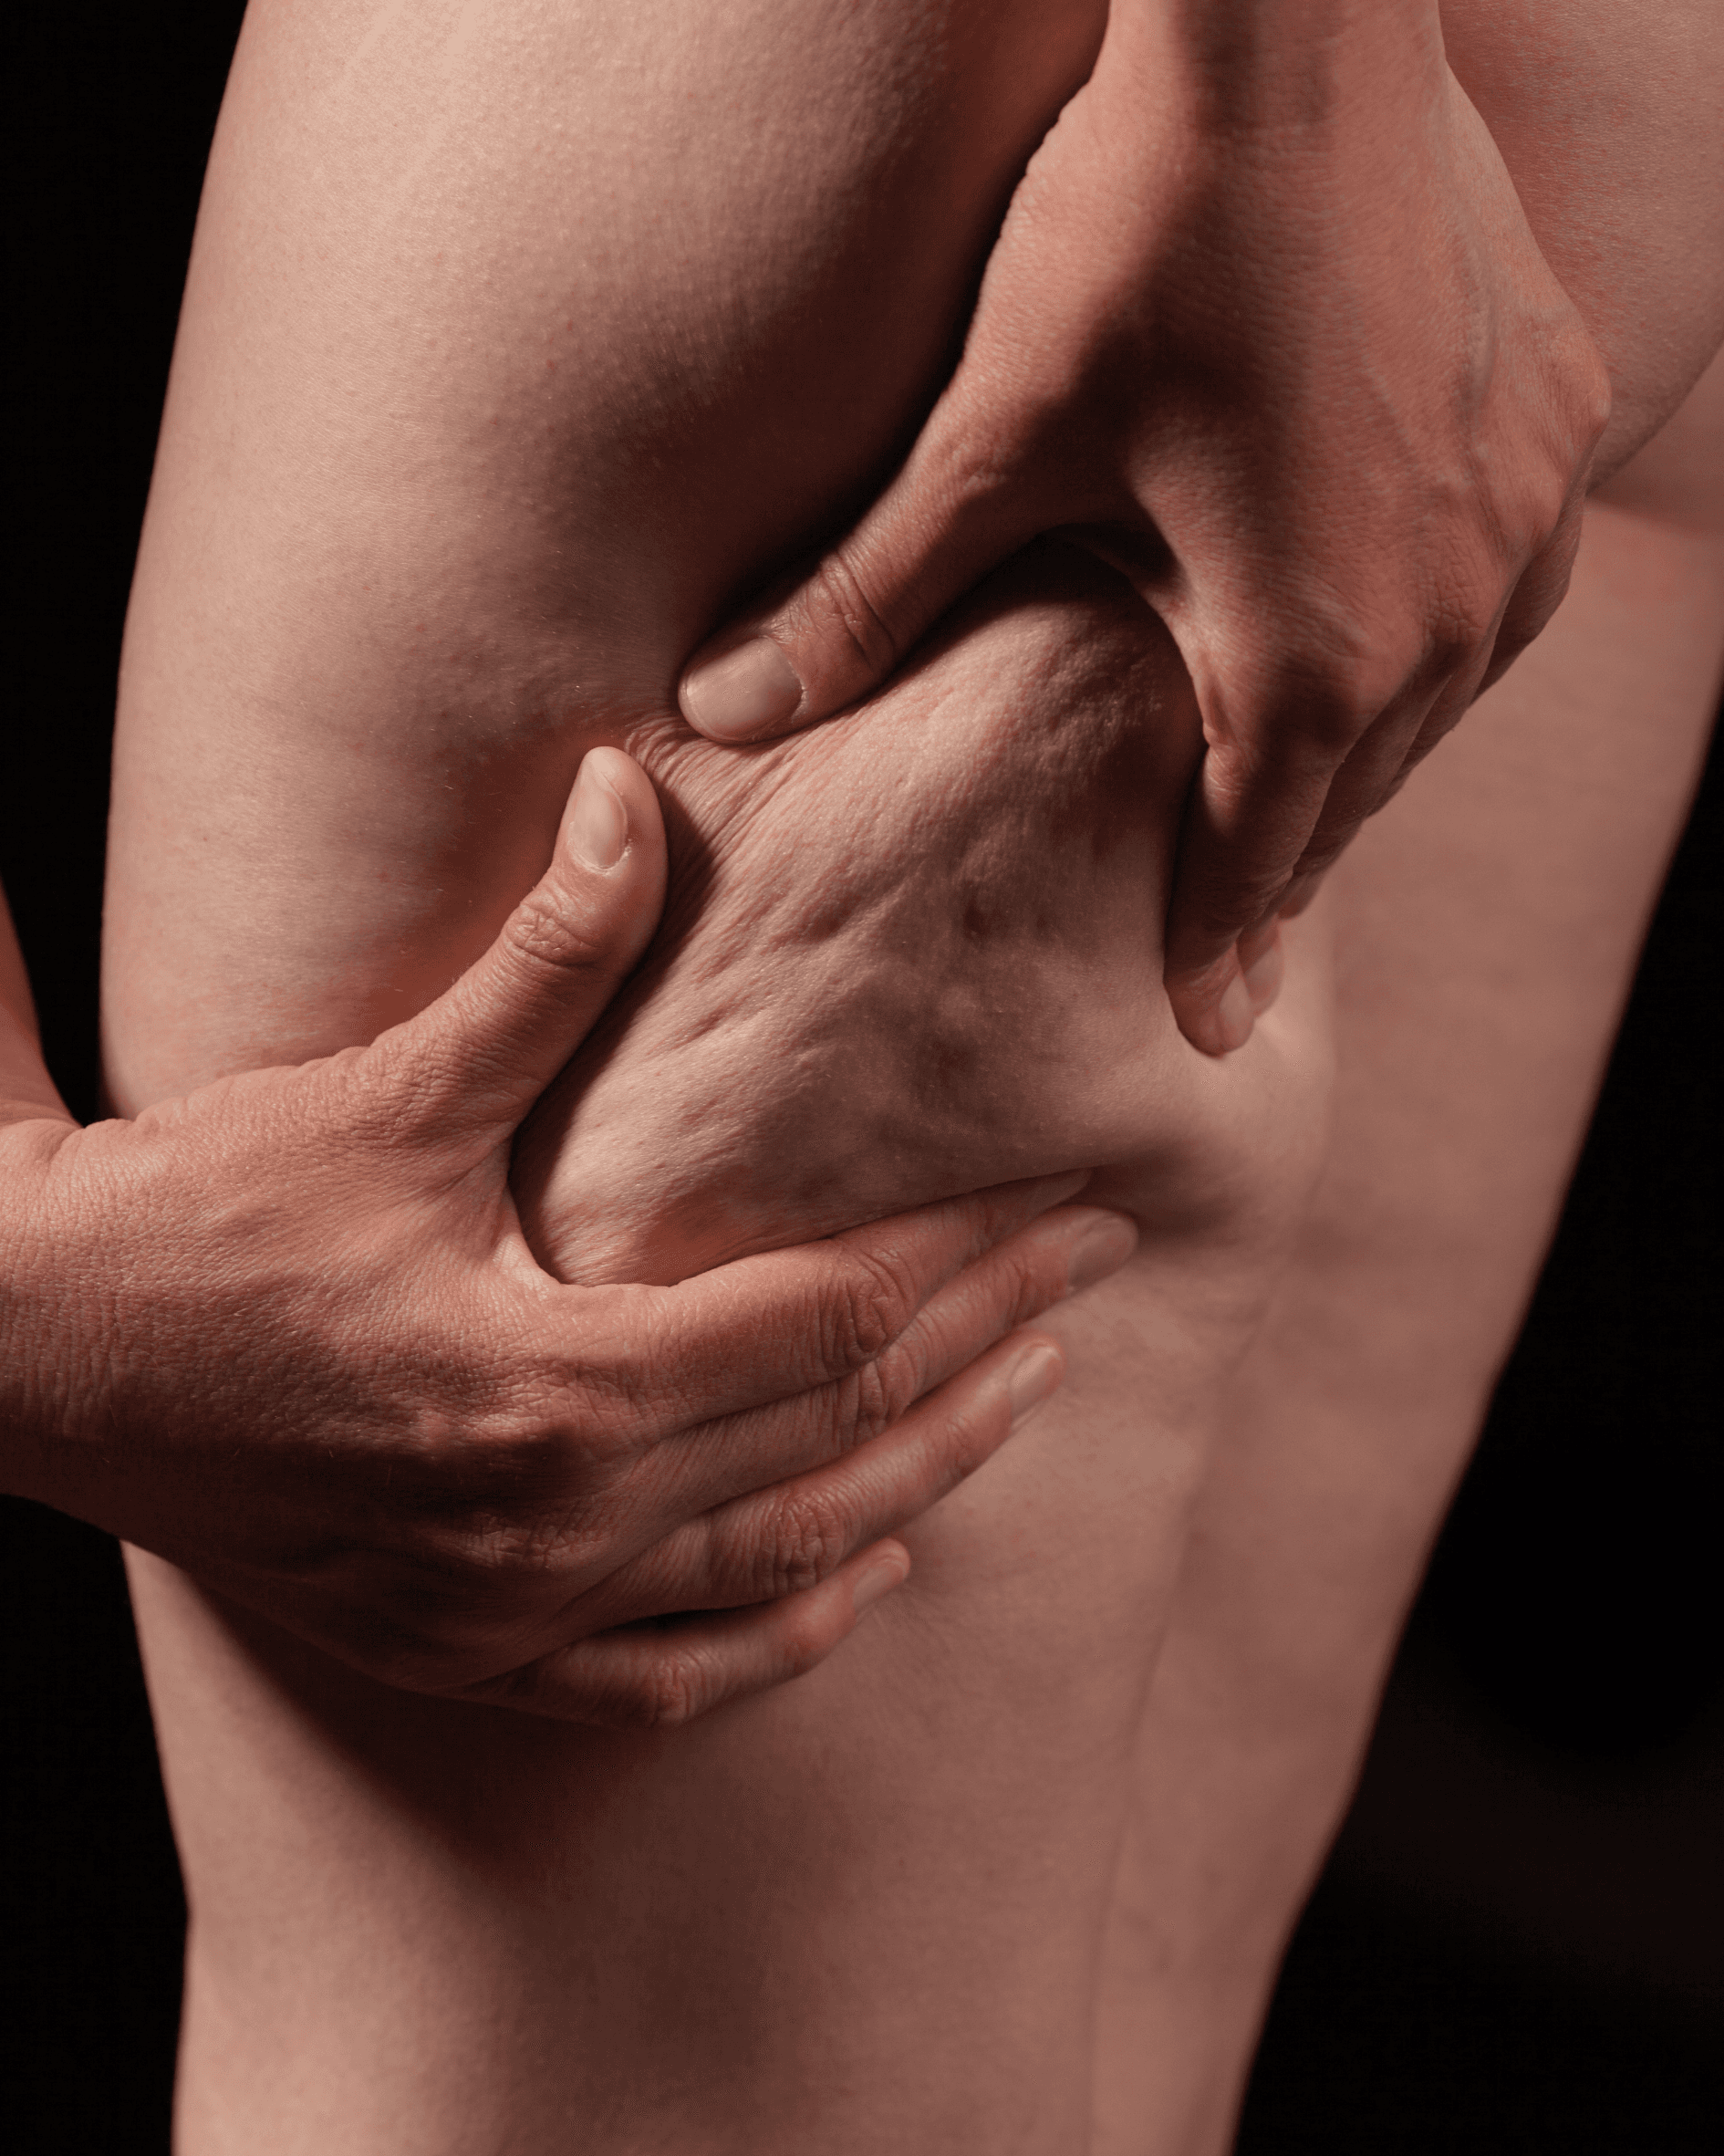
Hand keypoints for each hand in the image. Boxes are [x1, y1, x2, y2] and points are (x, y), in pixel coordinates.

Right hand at [1, 748, 1136, 1723]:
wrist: (31, 1359)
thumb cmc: (200, 1219)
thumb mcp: (388, 1088)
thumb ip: (543, 954)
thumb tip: (627, 787)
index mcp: (553, 1387)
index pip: (833, 1320)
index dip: (972, 1251)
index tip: (1076, 1194)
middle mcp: (549, 1526)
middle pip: (838, 1440)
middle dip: (990, 1349)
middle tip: (1098, 1270)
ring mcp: (506, 1611)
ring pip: (782, 1569)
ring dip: (921, 1481)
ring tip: (1027, 1402)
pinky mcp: (460, 1647)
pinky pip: (659, 1680)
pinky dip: (774, 1640)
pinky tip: (858, 1587)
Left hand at [674, 0, 1609, 1054]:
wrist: (1298, 29)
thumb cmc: (1138, 233)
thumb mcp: (992, 438)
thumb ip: (866, 598)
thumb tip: (717, 708)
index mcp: (1311, 647)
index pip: (1257, 850)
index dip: (1215, 943)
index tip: (1200, 1023)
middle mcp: (1447, 611)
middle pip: (1352, 790)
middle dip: (1281, 862)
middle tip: (1229, 938)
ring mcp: (1516, 517)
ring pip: (1433, 704)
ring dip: (1356, 758)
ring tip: (1290, 805)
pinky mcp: (1551, 428)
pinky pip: (1493, 595)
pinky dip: (1424, 646)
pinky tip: (1378, 642)